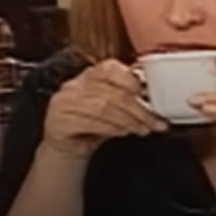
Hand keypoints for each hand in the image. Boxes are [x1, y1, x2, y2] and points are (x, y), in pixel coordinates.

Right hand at [42, 59, 167, 158]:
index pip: (110, 69)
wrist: (68, 146)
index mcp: (90, 75)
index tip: (148, 95)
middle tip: (153, 122)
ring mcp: (64, 102)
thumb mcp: (112, 107)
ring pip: (103, 108)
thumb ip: (129, 99)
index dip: (131, 81)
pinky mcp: (59, 121)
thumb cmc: (94, 124)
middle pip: (112, 93)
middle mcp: (74, 85)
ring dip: (127, 121)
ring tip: (141, 129)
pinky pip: (89, 123)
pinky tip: (122, 132)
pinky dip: (111, 129)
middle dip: (138, 110)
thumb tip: (156, 101)